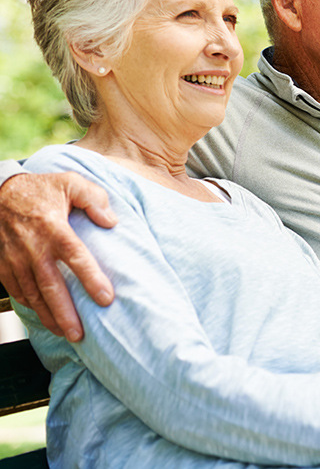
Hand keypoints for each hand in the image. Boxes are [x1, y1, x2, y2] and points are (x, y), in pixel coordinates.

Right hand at [0, 172, 116, 340]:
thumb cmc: (40, 189)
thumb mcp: (70, 182)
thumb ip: (94, 198)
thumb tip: (111, 221)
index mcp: (53, 228)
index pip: (75, 257)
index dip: (91, 278)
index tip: (106, 298)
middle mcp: (33, 248)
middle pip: (51, 287)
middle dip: (65, 313)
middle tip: (81, 334)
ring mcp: (15, 260)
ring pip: (33, 295)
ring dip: (49, 317)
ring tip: (67, 334)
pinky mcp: (3, 266)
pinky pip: (19, 293)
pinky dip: (32, 308)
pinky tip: (46, 319)